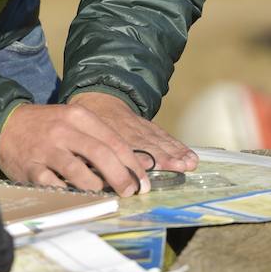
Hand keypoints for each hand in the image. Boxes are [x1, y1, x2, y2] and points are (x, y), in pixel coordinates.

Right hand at [0, 102, 152, 195]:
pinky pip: (54, 186)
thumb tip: (129, 167)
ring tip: (104, 194)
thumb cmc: (47, 126)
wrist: (5, 124)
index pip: (114, 141)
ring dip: (96, 187)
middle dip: (121, 177)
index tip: (143, 182)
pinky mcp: (31, 168)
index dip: (132, 164)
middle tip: (130, 192)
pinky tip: (78, 197)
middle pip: (100, 155)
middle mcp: (63, 130)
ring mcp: (46, 150)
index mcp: (78, 116)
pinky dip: (69, 194)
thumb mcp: (73, 121)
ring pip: (78, 172)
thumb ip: (97, 139)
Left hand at [67, 92, 198, 173]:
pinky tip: (189, 155)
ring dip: (175, 152)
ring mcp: (140, 127)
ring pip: (159, 140)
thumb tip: (94, 174)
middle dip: (165, 157)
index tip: (148, 172)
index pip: (123, 150)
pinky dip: (177, 146)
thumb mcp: (81, 138)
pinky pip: (164, 136)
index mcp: (107, 135)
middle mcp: (127, 131)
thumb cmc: (87, 126)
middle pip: (147, 146)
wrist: (98, 97)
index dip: (136, 162)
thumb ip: (88, 156)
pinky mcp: (149, 126)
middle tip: (179, 167)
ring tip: (189, 163)